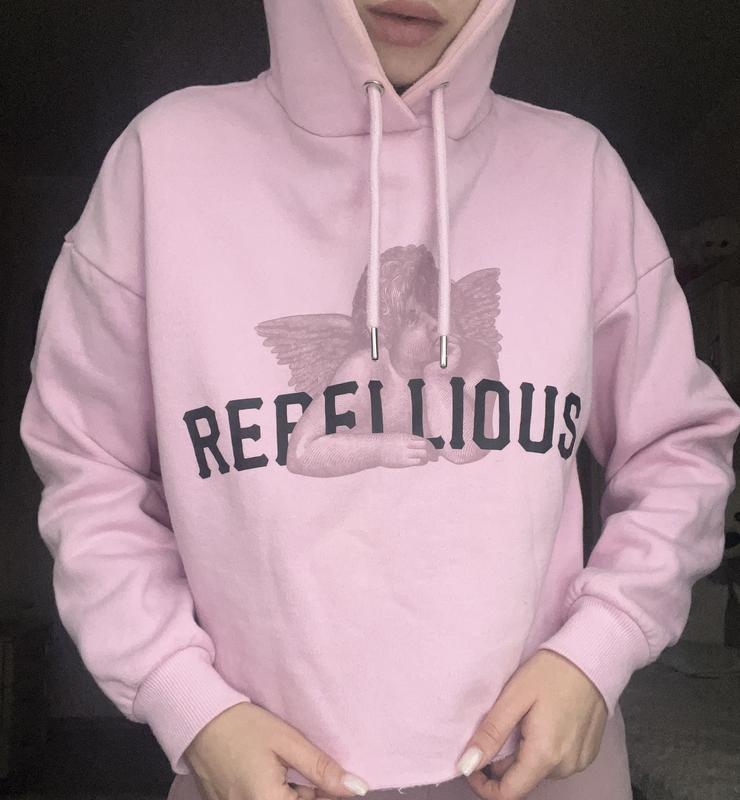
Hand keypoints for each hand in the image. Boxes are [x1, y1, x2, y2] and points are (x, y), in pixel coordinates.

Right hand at [185, 701, 369, 799]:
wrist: (198, 720)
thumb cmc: (243, 726)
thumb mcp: (288, 742)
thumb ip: (322, 770)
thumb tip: (357, 789)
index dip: (328, 796)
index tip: (335, 783)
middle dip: (313, 796)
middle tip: (322, 775)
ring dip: (297, 796)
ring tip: (296, 769)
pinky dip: (279, 795)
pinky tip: (281, 776)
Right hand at [378, 433, 437, 467]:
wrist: (375, 450)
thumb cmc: (386, 444)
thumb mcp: (398, 438)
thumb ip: (409, 441)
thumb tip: (419, 444)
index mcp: (407, 437)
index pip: (424, 441)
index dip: (431, 446)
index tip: (434, 450)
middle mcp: (408, 444)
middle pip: (427, 447)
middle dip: (433, 453)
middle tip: (436, 457)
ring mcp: (406, 453)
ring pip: (424, 455)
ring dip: (428, 458)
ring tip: (428, 460)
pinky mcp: (403, 462)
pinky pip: (417, 462)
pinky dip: (422, 462)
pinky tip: (421, 462)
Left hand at [456, 650, 607, 799]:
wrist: (593, 657)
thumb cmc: (553, 671)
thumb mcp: (514, 696)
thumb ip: (491, 733)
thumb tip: (467, 764)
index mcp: (544, 756)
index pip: (508, 794)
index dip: (484, 784)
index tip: (471, 761)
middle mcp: (565, 767)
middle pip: (522, 778)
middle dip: (502, 759)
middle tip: (499, 722)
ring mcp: (579, 761)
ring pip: (537, 768)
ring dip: (523, 751)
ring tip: (522, 716)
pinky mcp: (587, 753)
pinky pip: (556, 760)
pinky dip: (541, 747)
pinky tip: (541, 719)